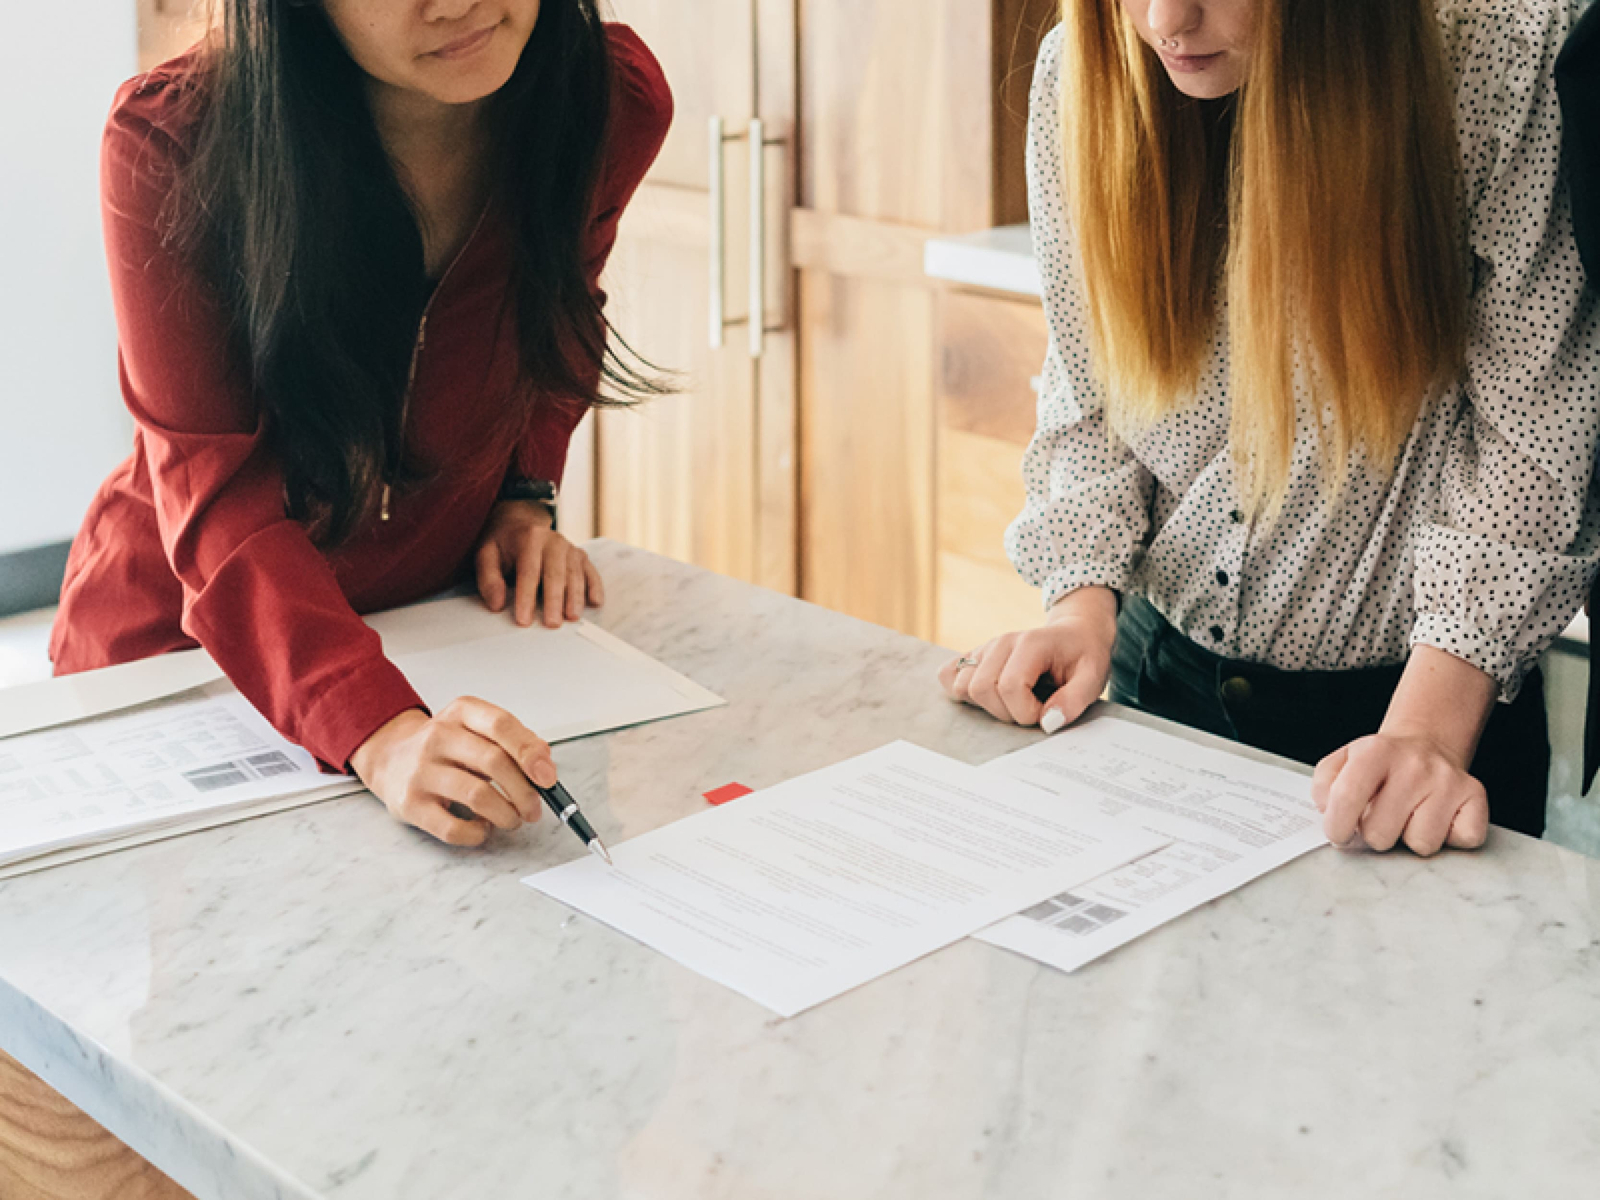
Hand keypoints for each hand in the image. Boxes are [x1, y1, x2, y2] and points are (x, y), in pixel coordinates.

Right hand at [349, 699, 557, 846]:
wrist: (389, 757)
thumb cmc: (445, 747)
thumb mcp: (477, 729)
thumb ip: (515, 742)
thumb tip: (545, 766)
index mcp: (461, 712)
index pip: (502, 725)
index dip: (530, 753)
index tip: (548, 778)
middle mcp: (438, 736)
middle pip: (494, 763)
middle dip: (525, 792)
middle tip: (534, 809)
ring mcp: (421, 770)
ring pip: (477, 796)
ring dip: (506, 815)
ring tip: (512, 819)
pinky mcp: (410, 804)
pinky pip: (453, 828)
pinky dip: (477, 833)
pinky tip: (482, 827)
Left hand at [475, 500, 603, 628]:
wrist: (519, 523)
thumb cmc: (502, 544)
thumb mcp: (485, 555)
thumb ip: (488, 579)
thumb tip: (497, 604)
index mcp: (529, 538)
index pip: (528, 572)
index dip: (526, 597)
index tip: (524, 620)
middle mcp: (553, 540)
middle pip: (555, 574)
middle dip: (554, 600)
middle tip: (553, 623)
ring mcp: (569, 547)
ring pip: (574, 574)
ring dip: (575, 597)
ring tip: (572, 617)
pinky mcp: (580, 555)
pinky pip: (590, 571)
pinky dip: (594, 586)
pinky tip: (595, 602)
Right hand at [938, 586, 1117, 729]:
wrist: (1076, 633)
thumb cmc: (1084, 656)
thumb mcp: (1093, 678)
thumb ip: (1074, 700)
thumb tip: (1047, 722)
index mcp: (1030, 644)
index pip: (1010, 687)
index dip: (1027, 712)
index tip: (1047, 713)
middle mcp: (1002, 643)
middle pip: (981, 688)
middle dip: (1006, 712)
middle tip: (1031, 709)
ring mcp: (986, 649)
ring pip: (963, 686)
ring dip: (987, 706)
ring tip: (1013, 703)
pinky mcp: (976, 657)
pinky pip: (949, 674)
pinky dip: (962, 692)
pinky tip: (989, 696)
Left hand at [1312, 732, 1487, 855]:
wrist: (1425, 745)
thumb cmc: (1379, 764)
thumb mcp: (1342, 762)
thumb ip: (1324, 787)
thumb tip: (1329, 814)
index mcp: (1375, 751)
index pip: (1347, 798)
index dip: (1337, 826)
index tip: (1338, 834)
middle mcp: (1415, 764)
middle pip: (1380, 833)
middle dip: (1375, 833)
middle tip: (1382, 815)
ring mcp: (1448, 781)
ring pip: (1420, 844)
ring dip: (1411, 836)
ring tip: (1410, 813)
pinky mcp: (1476, 796)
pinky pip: (1460, 841)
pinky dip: (1448, 837)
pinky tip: (1437, 816)